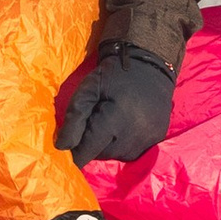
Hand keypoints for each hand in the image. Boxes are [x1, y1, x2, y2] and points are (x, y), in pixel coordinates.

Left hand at [58, 44, 175, 164]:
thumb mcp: (88, 89)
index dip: (76, 153)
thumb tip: (63, 147)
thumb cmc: (112, 75)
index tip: (67, 150)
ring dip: (109, 146)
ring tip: (109, 125)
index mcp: (115, 119)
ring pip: (119, 155)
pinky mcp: (158, 137)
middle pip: (103, 154)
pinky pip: (134, 152)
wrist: (148, 64)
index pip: (89, 149)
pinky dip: (124, 144)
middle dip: (93, 145)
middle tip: (92, 125)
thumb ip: (74, 118)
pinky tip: (124, 127)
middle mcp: (135, 133)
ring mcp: (149, 137)